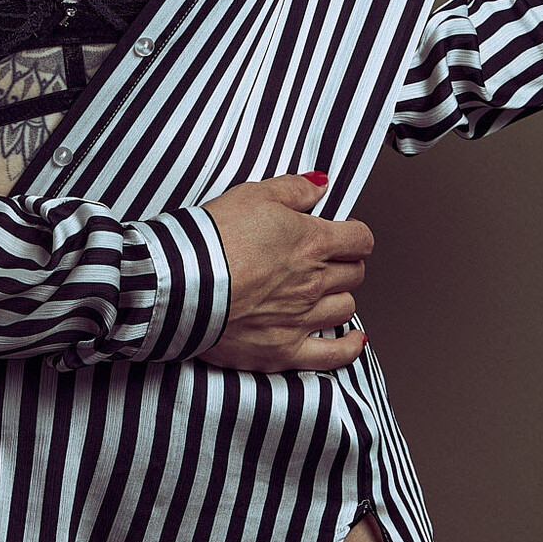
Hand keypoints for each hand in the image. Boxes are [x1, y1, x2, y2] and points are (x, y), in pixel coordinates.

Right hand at [198, 172, 371, 372]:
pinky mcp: (283, 348)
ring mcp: (301, 318)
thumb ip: (294, 189)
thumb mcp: (254, 195)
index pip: (360, 239)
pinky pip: (332, 356)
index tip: (343, 234)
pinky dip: (347, 348)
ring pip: (345, 308)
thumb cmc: (213, 238)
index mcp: (312, 242)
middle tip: (326, 260)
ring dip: (338, 298)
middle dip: (345, 263)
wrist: (182, 281)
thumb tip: (320, 186)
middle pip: (354, 273)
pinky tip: (353, 341)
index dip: (354, 234)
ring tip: (322, 292)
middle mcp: (314, 281)